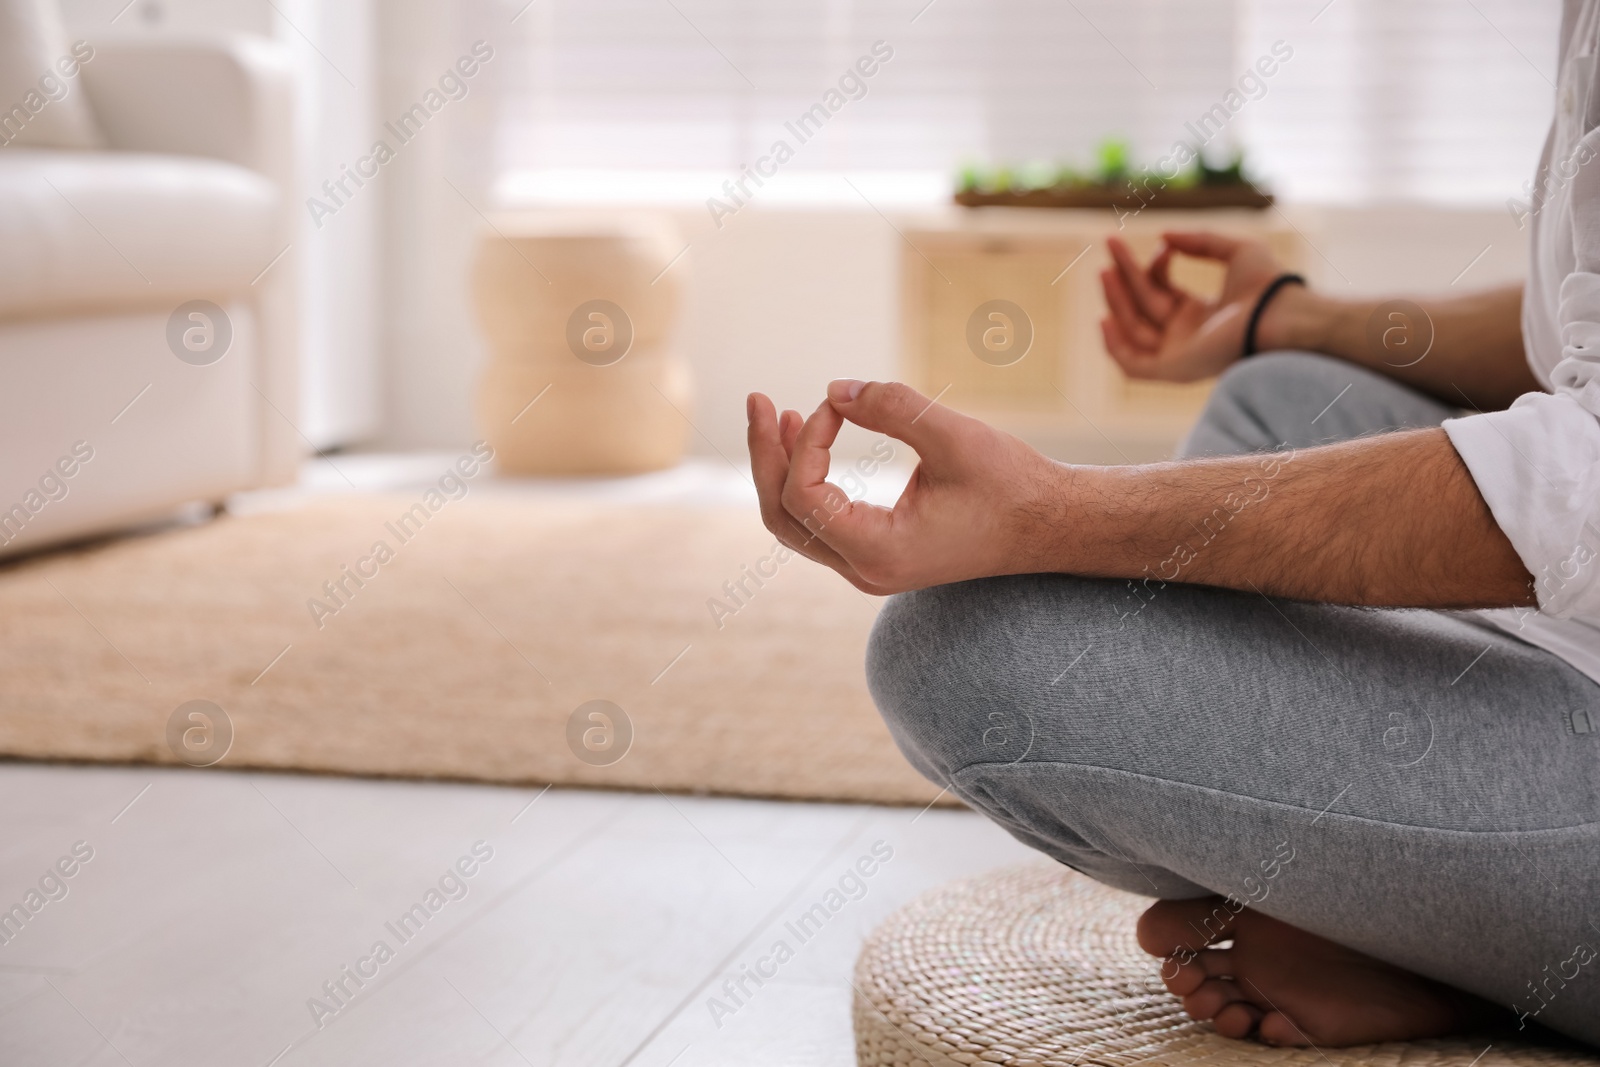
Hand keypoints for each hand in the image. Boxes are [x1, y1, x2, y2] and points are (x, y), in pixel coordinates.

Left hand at [746, 381, 1070, 593]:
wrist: (1052, 526)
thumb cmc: (1012, 485)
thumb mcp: (955, 438)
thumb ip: (893, 409)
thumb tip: (834, 389)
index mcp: (879, 552)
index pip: (804, 498)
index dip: (806, 444)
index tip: (836, 404)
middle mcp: (865, 570)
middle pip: (782, 517)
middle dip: (766, 456)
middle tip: (759, 401)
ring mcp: (868, 567)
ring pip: (795, 524)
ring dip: (780, 468)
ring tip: (778, 416)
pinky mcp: (876, 553)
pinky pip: (819, 522)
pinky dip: (805, 481)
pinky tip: (809, 437)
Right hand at [1099, 231, 1287, 381]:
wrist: (1279, 314)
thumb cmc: (1268, 285)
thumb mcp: (1235, 250)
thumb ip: (1199, 241)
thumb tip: (1163, 237)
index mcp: (1200, 314)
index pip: (1161, 291)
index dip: (1153, 266)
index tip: (1163, 246)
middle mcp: (1186, 336)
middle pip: (1141, 307)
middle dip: (1123, 278)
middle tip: (1109, 245)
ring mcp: (1179, 354)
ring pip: (1133, 330)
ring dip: (1115, 300)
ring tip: (1105, 270)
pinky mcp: (1174, 370)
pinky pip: (1133, 365)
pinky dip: (1115, 347)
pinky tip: (1104, 319)